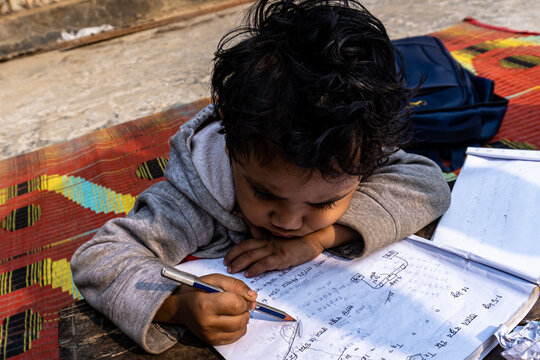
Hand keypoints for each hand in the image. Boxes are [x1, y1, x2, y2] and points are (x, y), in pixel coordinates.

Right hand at [154, 274, 256, 344]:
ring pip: (241, 329)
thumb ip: (235, 285)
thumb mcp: (214, 280)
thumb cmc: (196, 291)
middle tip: (237, 302)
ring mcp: (210, 335)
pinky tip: (229, 318)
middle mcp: (207, 323)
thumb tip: (253, 296)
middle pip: (241, 319)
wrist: (180, 307)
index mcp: (205, 305)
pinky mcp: (213, 342)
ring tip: (232, 310)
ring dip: (242, 318)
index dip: (243, 299)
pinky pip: (236, 337)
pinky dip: (238, 327)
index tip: (240, 295)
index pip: (236, 305)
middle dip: (244, 309)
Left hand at [226, 212, 361, 277]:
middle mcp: (268, 242)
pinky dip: (255, 268)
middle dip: (233, 256)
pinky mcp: (281, 257)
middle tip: (226, 264)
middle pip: (245, 247)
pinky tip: (249, 273)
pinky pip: (265, 263)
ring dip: (240, 263)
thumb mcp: (279, 238)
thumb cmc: (297, 241)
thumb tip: (254, 239)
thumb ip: (266, 239)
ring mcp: (274, 249)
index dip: (235, 247)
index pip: (246, 240)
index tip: (225, 255)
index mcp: (266, 237)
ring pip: (252, 255)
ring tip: (232, 270)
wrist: (313, 240)